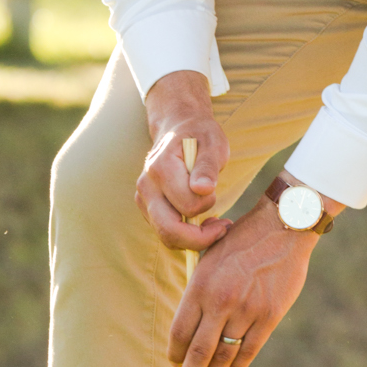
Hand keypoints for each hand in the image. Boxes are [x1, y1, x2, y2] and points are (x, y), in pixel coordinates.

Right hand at [135, 70, 231, 252]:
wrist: (179, 128)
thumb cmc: (200, 135)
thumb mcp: (213, 143)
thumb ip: (207, 166)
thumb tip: (203, 189)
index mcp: (161, 168)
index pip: (187, 206)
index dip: (208, 205)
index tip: (217, 193)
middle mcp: (146, 186)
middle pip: (169, 231)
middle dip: (200, 238)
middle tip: (223, 227)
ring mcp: (143, 198)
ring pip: (166, 236)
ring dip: (193, 238)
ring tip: (214, 222)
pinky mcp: (146, 208)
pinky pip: (165, 232)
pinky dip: (185, 235)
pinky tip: (200, 221)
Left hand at [168, 198, 317, 366]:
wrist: (281, 227)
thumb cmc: (241, 241)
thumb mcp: (209, 258)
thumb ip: (199, 291)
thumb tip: (191, 328)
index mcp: (200, 285)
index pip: (180, 331)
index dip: (175, 353)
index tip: (174, 365)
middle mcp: (220, 301)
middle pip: (199, 352)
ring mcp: (246, 310)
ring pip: (225, 355)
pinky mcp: (269, 316)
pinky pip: (250, 350)